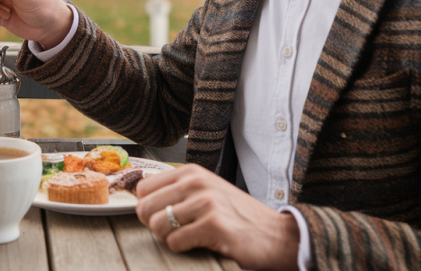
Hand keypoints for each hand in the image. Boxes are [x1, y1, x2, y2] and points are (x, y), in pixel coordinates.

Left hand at [135, 164, 299, 270]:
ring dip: (169, 239)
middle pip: (144, 207)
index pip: (143, 188)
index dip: (148, 208)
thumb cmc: (240, 218)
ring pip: (157, 225)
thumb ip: (178, 192)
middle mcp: (197, 182)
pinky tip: (201, 245)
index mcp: (192, 172)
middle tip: (176, 233)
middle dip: (154, 226)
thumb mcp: (207, 193)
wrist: (279, 236)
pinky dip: (182, 249)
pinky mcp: (213, 225)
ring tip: (190, 238)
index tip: (163, 217)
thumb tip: (141, 201)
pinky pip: (175, 241)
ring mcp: (206, 202)